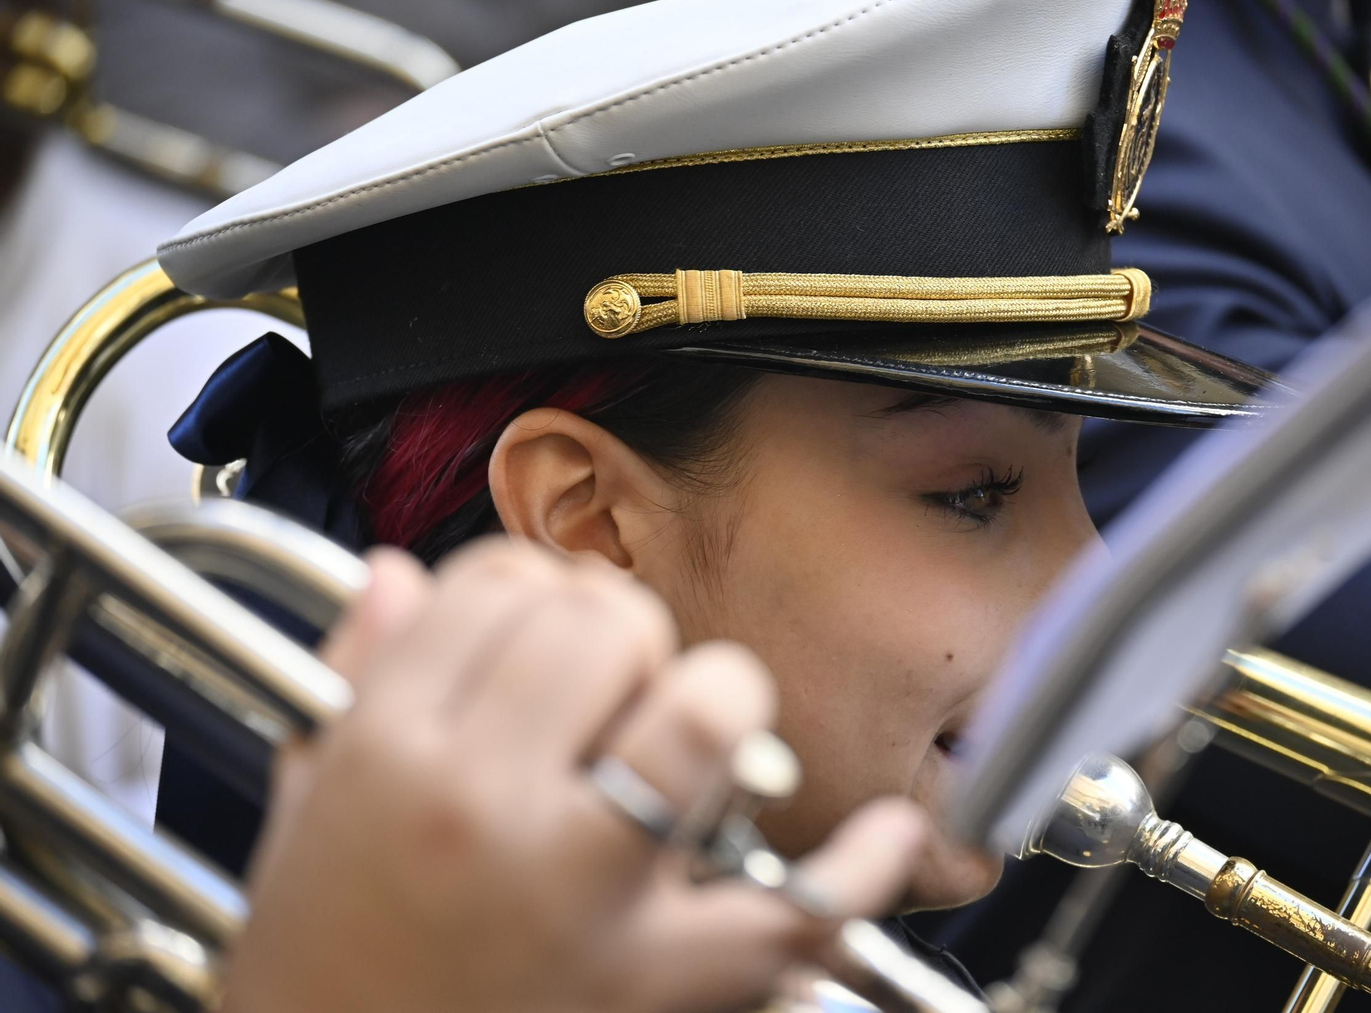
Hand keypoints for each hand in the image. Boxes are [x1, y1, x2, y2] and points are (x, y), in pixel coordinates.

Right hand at [222, 539, 926, 1012]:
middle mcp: (486, 807)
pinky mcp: (663, 981)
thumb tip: (397, 580)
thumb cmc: (326, 989)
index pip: (499, 584)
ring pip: (706, 712)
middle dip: (624, 637)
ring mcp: (584, 891)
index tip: (543, 625)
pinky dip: (859, 864)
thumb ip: (355, 686)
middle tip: (614, 690)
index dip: (534, 588)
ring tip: (699, 739)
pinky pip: (797, 905)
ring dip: (718, 705)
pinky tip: (883, 834)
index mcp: (389, 756)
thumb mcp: (305, 825)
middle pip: (609, 623)